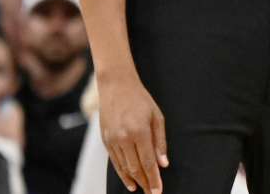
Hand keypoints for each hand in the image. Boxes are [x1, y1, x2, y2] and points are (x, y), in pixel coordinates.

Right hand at [99, 73, 167, 193]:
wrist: (116, 86)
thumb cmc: (141, 100)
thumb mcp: (157, 117)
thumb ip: (160, 142)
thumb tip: (163, 163)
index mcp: (139, 132)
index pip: (148, 162)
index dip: (153, 178)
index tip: (158, 190)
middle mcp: (124, 138)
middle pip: (135, 168)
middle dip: (145, 182)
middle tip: (152, 192)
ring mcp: (112, 140)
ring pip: (124, 167)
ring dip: (134, 180)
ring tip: (143, 188)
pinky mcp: (105, 140)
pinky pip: (115, 161)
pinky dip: (122, 173)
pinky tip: (129, 181)